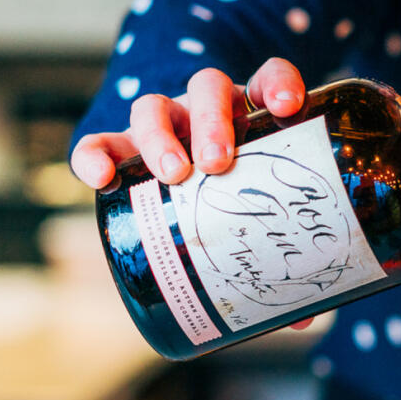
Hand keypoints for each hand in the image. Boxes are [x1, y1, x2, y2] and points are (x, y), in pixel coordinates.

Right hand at [73, 57, 315, 327]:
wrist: (189, 187)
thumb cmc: (238, 202)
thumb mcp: (261, 218)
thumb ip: (282, 256)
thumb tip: (306, 318)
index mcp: (251, 114)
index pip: (267, 80)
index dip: (278, 84)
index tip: (287, 105)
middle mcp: (205, 110)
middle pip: (207, 90)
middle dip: (212, 123)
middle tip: (219, 163)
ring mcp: (161, 125)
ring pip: (153, 108)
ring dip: (161, 138)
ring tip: (175, 175)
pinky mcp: (119, 147)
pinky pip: (99, 144)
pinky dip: (94, 156)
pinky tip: (100, 179)